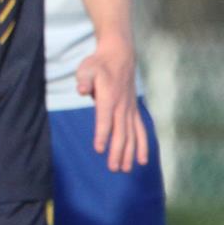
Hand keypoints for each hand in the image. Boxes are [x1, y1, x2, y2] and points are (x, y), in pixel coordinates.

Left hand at [74, 39, 148, 173]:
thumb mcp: (86, 68)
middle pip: (120, 133)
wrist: (119, 56)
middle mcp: (121, 106)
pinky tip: (141, 160)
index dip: (102, 135)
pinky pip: (141, 131)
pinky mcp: (134, 111)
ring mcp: (129, 110)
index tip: (99, 150)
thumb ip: (84, 79)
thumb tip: (81, 90)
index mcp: (108, 98)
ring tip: (125, 169)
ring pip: (132, 135)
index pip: (105, 120)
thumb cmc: (99, 64)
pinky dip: (142, 145)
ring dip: (129, 153)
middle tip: (113, 168)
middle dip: (117, 151)